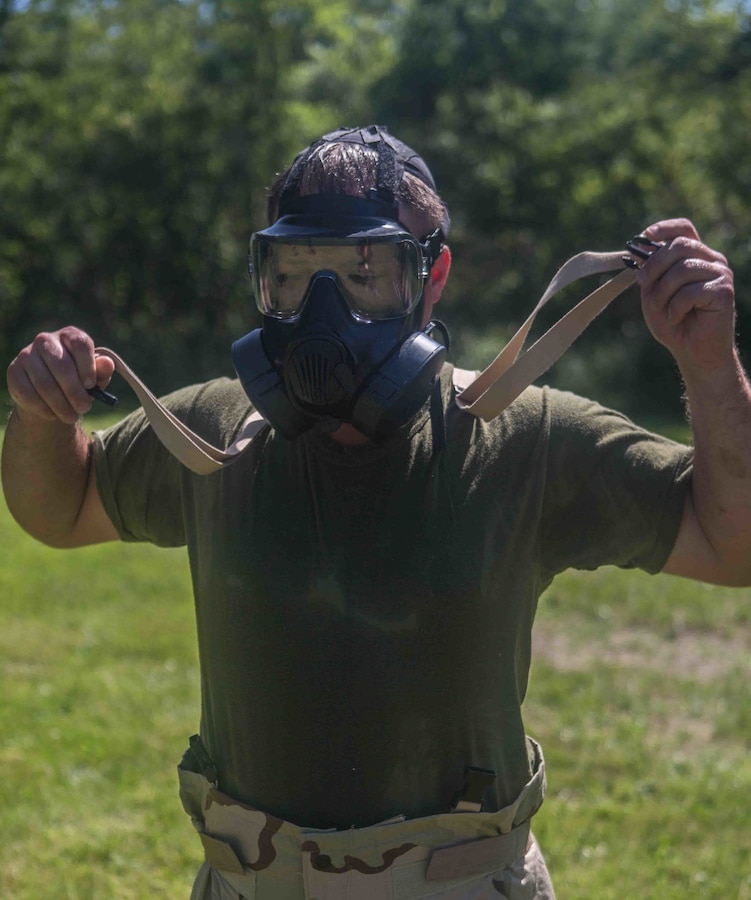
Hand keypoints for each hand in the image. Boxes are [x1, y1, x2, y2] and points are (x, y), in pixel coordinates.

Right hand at [6, 327, 115, 424]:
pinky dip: (42, 408)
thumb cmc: (78, 381)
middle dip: (75, 391)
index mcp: (70, 336)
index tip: (91, 385)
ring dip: (60, 404)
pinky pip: (27, 393)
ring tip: (71, 417)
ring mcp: (27, 354)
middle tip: (84, 408)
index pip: (80, 343)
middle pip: (61, 365)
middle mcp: (46, 340)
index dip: (87, 365)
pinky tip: (53, 415)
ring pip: (44, 382)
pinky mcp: (14, 371)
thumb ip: (101, 371)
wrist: (51, 393)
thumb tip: (108, 363)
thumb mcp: (94, 377)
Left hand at [635, 219, 734, 372]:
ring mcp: (720, 274)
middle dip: (655, 265)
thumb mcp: (653, 293)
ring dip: (663, 292)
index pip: (684, 228)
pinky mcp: (724, 291)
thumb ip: (648, 272)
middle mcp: (711, 260)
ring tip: (663, 310)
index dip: (664, 228)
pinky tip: (677, 318)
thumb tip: (637, 251)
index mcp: (695, 256)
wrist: (693, 351)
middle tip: (643, 283)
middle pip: (680, 245)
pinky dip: (676, 307)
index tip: (644, 236)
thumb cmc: (673, 322)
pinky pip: (691, 291)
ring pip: (683, 269)